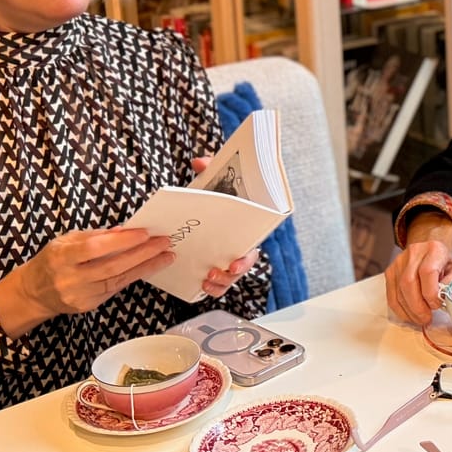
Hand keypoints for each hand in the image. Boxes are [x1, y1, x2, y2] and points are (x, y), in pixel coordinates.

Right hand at [0, 228, 173, 336]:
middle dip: (142, 254)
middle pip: (111, 267)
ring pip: (118, 280)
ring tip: (166, 256)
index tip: (144, 233)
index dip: (120, 241)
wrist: (33, 292)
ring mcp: (80, 295)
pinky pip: (115, 289)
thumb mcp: (66, 241)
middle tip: (163, 243)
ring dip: (145, 267)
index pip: (94, 249)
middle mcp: (70, 279)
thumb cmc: (52, 260)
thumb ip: (94, 236)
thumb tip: (123, 231)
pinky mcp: (89, 305)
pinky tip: (148, 267)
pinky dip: (133, 276)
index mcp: (61, 257)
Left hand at [190, 160, 260, 299]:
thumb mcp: (213, 182)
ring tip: (206, 279)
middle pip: (240, 269)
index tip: (233, 263)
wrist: (203, 208)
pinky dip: (211, 288)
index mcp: (244, 231)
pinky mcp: (214, 269)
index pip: (252, 249)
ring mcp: (227, 261)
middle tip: (215, 272)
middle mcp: (238, 249)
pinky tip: (200, 285)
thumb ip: (210, 169)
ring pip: (229, 280)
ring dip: (220, 283)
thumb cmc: (216, 195)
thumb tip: (200, 163)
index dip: (245, 260)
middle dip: (230, 275)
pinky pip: (217, 285)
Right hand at [384, 212, 451, 325]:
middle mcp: (414, 253)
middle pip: (409, 283)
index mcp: (434, 250)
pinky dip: (400, 310)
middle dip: (418, 306)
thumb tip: (444, 296)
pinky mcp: (390, 272)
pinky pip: (391, 296)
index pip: (427, 272)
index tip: (437, 305)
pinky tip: (410, 316)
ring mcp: (399, 262)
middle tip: (427, 319)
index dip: (431, 293)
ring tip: (420, 320)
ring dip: (409, 311)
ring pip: (398, 291)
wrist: (429, 251)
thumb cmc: (445, 263)